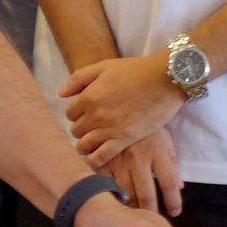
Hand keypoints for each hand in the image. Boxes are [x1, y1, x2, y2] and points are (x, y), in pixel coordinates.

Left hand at [63, 54, 184, 166]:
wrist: (165, 79)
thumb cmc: (136, 70)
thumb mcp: (105, 66)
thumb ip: (80, 78)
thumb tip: (61, 94)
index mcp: (88, 96)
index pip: (69, 113)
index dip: (76, 113)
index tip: (86, 113)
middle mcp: (95, 115)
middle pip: (76, 130)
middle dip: (81, 129)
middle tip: (91, 127)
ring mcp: (109, 129)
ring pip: (84, 146)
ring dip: (85, 145)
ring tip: (93, 143)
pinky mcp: (124, 139)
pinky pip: (101, 157)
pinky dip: (95, 160)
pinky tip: (96, 158)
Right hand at [99, 128, 184, 216]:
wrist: (117, 107)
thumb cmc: (145, 127)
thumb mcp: (164, 139)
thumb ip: (172, 163)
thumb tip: (180, 187)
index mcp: (157, 151)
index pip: (169, 183)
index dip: (173, 202)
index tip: (175, 212)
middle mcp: (138, 158)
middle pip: (147, 195)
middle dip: (152, 212)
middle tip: (154, 219)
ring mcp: (118, 161)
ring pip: (126, 195)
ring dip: (133, 209)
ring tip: (137, 215)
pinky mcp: (101, 162)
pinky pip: (106, 187)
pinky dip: (112, 199)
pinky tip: (117, 204)